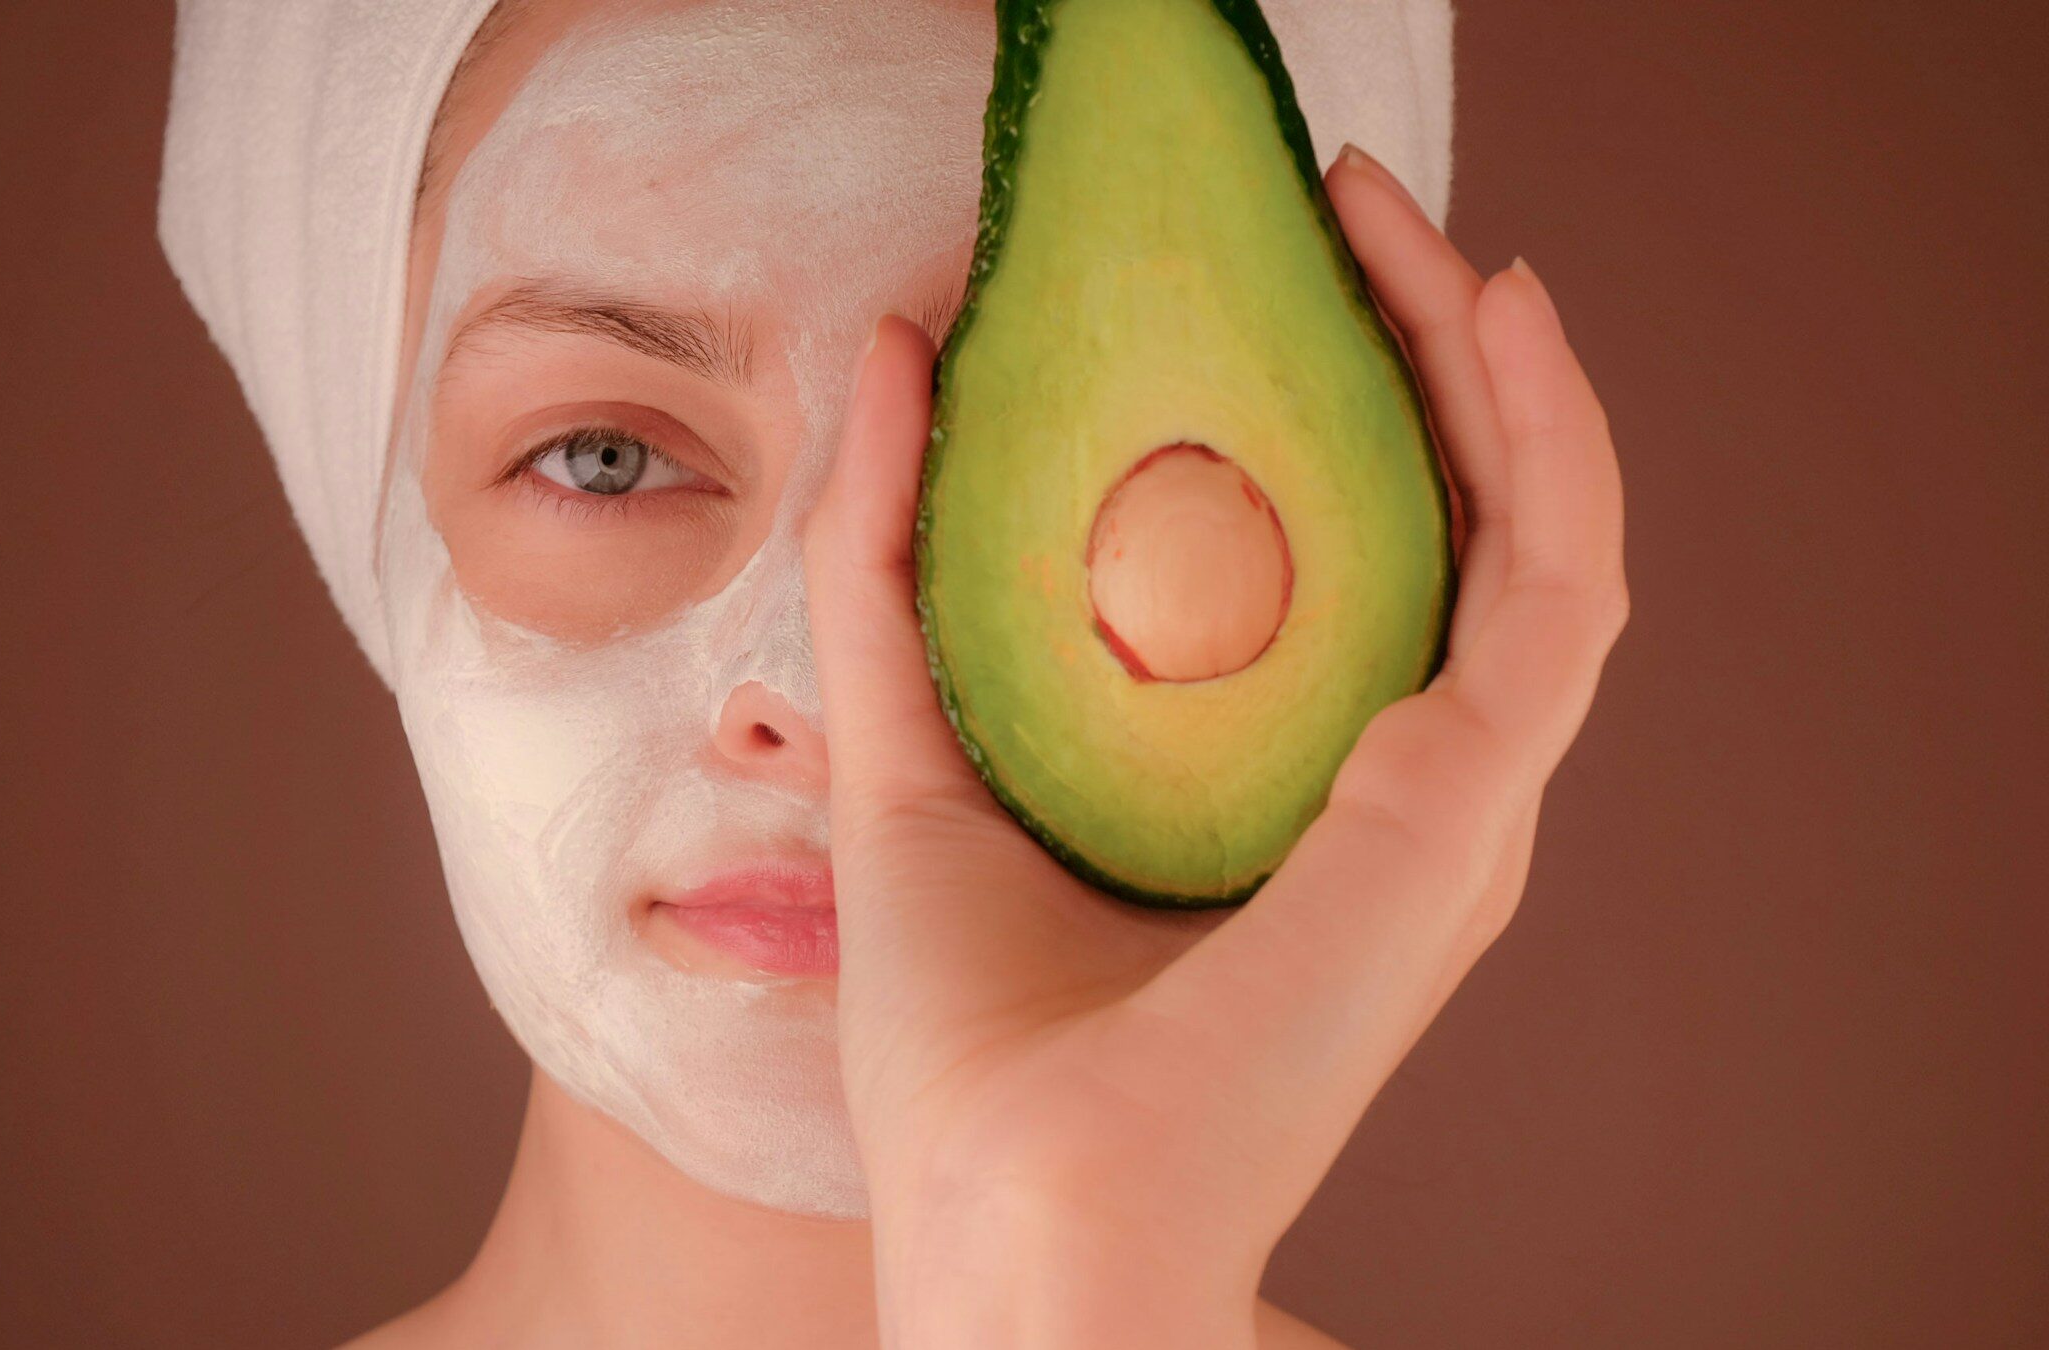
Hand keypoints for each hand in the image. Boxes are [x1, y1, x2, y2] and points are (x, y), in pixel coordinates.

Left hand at [803, 144, 1629, 1348]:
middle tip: (1345, 209)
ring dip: (1493, 361)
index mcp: (1303, 804)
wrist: (1018, 1224)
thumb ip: (889, 560)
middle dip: (1421, 350)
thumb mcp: (906, 750)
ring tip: (1403, 224)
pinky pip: (1556, 587)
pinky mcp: (1464, 817)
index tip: (1272, 269)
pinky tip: (1491, 316)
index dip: (1346, 403)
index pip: (1366, 564)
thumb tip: (891, 345)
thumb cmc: (973, 1049)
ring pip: (1540, 531)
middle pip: (1461, 529)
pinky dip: (1548, 439)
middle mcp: (1407, 804)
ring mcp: (1455, 813)